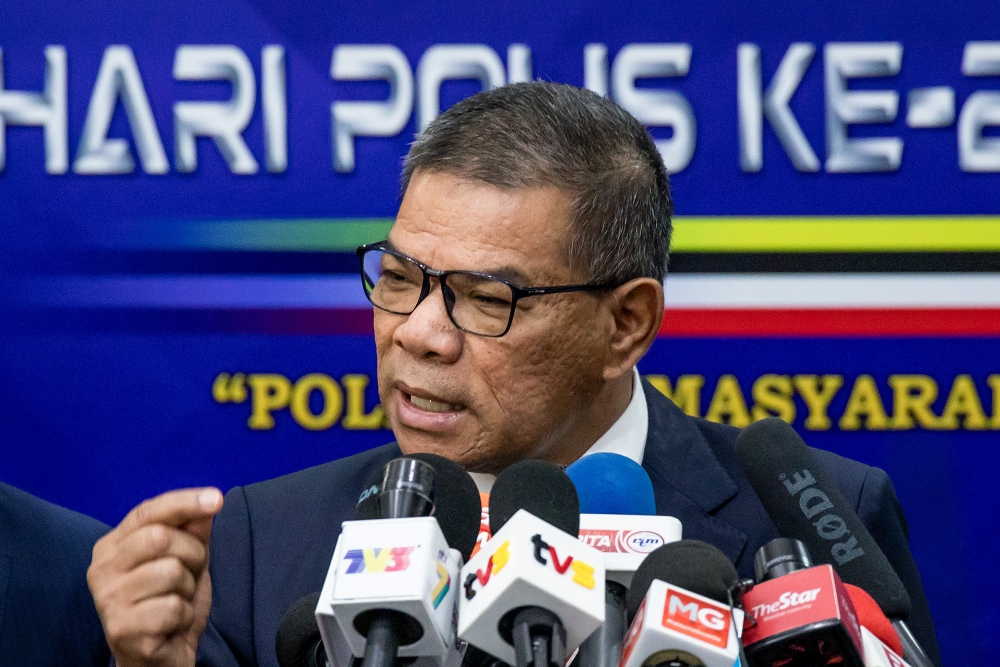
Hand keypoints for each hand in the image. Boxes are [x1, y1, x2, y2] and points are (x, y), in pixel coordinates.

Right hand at [88, 488, 223, 666]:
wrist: (161, 657)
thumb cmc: (171, 602)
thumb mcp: (188, 560)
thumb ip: (194, 530)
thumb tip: (209, 501)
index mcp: (113, 546)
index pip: (148, 511)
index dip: (184, 502)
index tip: (217, 499)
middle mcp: (101, 569)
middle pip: (159, 538)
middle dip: (192, 553)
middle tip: (191, 573)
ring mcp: (107, 600)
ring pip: (169, 572)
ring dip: (188, 587)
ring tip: (177, 601)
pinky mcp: (120, 628)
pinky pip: (172, 607)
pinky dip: (184, 615)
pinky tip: (172, 624)